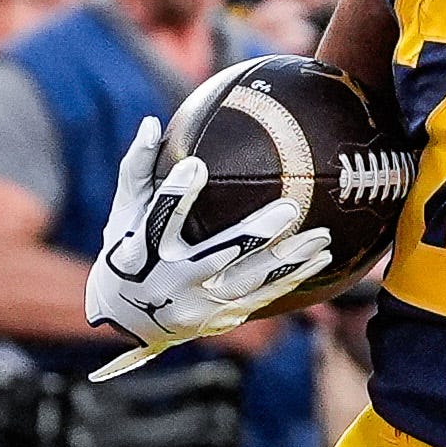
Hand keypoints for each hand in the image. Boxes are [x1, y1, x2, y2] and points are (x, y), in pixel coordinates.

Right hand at [81, 106, 334, 371]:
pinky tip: (321, 259)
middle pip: (217, 256)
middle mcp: (172, 282)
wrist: (131, 322)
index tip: (195, 166)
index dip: (176, 195)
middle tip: (291, 209)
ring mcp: (199, 305)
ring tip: (322, 237)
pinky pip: (262, 298)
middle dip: (255, 236)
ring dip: (288, 260)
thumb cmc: (127, 253)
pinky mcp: (220, 319)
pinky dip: (292, 279)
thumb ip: (138, 170)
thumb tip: (150, 123)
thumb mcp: (124, 213)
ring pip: (249, 281)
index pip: (160, 220)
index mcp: (143, 252)